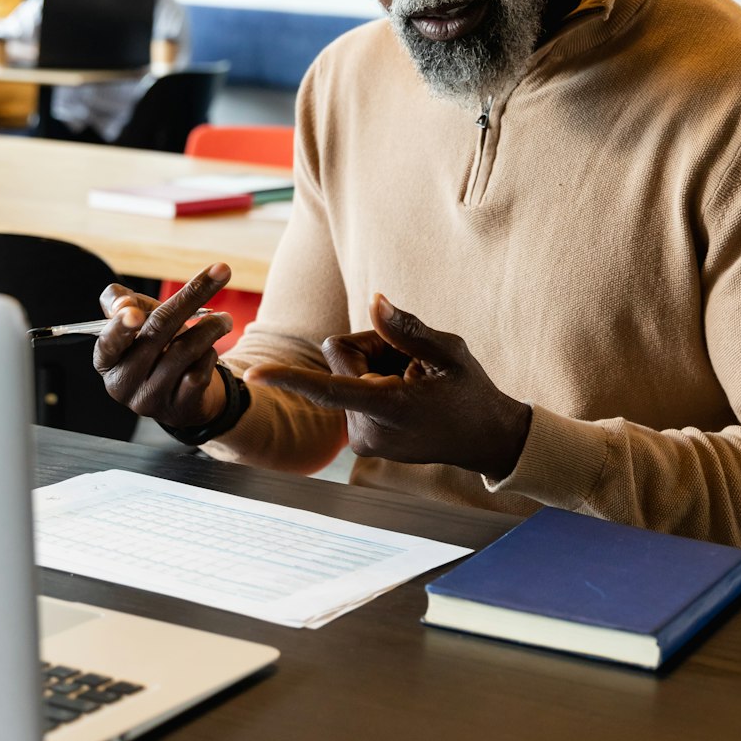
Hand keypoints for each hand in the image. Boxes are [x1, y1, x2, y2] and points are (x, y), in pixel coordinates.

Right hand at [94, 264, 234, 431]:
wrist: (180, 393)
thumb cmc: (153, 346)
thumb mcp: (135, 321)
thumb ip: (121, 302)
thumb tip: (124, 307)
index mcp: (106, 360)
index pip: (109, 341)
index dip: (121, 326)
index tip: (135, 312)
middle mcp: (123, 384)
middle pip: (157, 331)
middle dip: (192, 295)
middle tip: (222, 271)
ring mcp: (150, 399)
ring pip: (184, 351)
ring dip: (211, 327)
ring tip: (225, 320)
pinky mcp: (178, 408)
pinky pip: (200, 372)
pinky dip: (210, 354)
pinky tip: (211, 350)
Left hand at [246, 294, 531, 478]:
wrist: (486, 440)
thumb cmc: (472, 392)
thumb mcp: (450, 351)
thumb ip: (407, 328)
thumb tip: (374, 300)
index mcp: (388, 408)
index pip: (329, 388)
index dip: (289, 377)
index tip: (253, 374)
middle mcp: (366, 430)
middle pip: (341, 359)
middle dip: (372, 349)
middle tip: (415, 362)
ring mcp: (362, 440)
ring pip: (345, 374)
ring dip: (376, 367)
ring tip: (416, 382)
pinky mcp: (361, 441)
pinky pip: (351, 391)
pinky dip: (374, 383)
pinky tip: (408, 395)